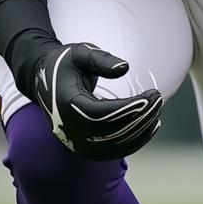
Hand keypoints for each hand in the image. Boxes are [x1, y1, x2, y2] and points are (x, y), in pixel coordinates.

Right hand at [32, 42, 162, 159]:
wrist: (44, 80)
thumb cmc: (65, 63)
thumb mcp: (80, 52)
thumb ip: (101, 59)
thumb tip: (125, 67)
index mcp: (66, 104)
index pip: (100, 114)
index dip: (127, 108)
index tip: (150, 97)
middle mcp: (69, 128)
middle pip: (110, 132)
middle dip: (140, 118)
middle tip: (158, 100)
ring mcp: (76, 141)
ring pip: (114, 146)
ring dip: (140, 131)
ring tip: (158, 111)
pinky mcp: (84, 147)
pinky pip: (113, 150)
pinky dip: (134, 141)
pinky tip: (151, 126)